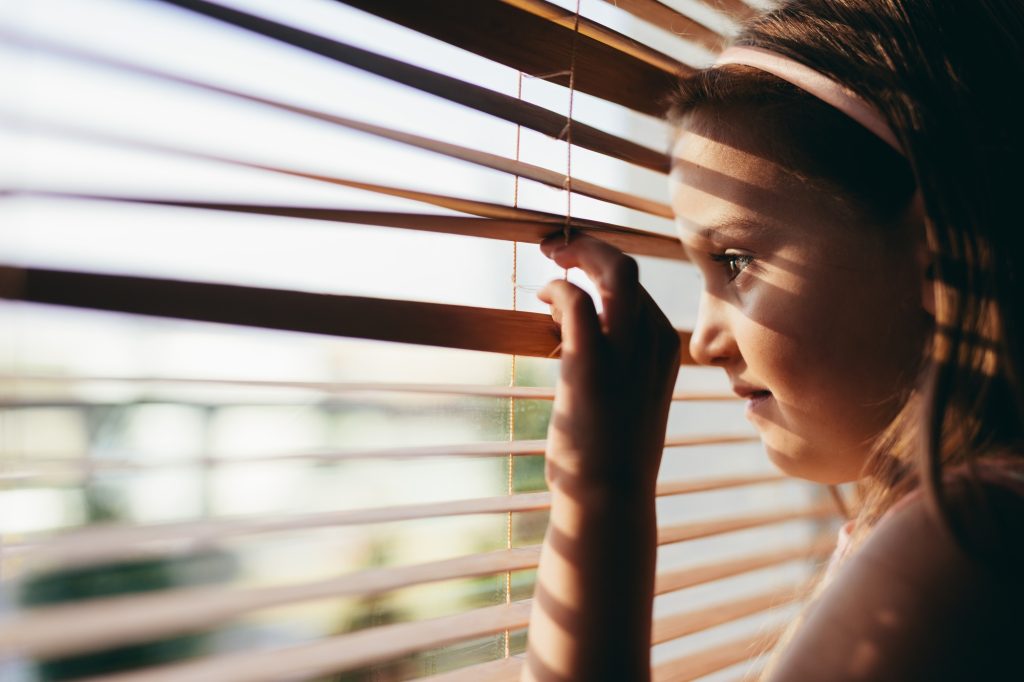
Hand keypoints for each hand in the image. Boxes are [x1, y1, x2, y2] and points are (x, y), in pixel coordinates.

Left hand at [538, 232, 680, 497]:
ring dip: (577, 254)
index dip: (602, 271)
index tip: (575, 270)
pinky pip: (578, 300)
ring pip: (612, 271)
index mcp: (665, 350)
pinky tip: (542, 296)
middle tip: (558, 245)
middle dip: (591, 247)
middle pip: (628, 268)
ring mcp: (626, 350)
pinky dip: (558, 288)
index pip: (637, 290)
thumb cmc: (612, 458)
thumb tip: (581, 347)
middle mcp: (653, 342)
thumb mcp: (627, 404)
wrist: (610, 498)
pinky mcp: (592, 360)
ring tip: (550, 254)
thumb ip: (617, 370)